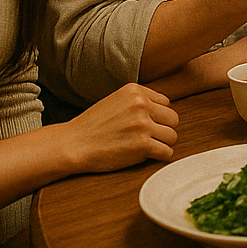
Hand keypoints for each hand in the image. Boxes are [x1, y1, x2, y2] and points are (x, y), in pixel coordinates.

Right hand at [59, 84, 177, 172]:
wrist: (73, 144)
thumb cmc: (92, 126)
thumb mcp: (116, 101)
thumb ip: (138, 101)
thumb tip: (163, 110)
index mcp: (135, 91)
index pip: (166, 103)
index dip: (157, 116)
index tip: (145, 124)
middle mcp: (141, 105)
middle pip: (173, 119)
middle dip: (163, 130)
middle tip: (147, 137)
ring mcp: (143, 125)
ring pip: (172, 136)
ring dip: (162, 144)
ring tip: (145, 147)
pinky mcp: (142, 145)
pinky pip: (167, 152)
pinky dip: (160, 156)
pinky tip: (147, 156)